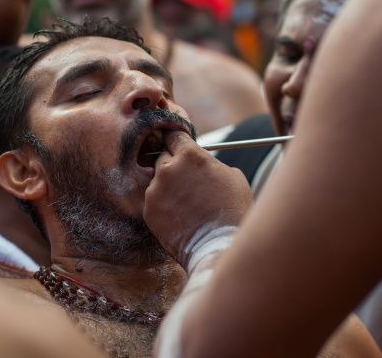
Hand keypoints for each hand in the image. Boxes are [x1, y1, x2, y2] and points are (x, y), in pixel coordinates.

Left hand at [144, 130, 253, 267]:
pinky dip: (163, 205)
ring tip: (187, 204)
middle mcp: (168, 169)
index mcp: (190, 155)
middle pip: (163, 157)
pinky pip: (154, 201)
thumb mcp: (232, 175)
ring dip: (168, 186)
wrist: (220, 245)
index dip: (177, 140)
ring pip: (158, 180)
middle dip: (174, 165)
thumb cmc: (232, 210)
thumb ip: (209, 162)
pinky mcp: (148, 211)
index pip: (174, 136)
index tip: (177, 144)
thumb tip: (200, 161)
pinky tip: (179, 215)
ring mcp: (155, 190)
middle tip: (187, 180)